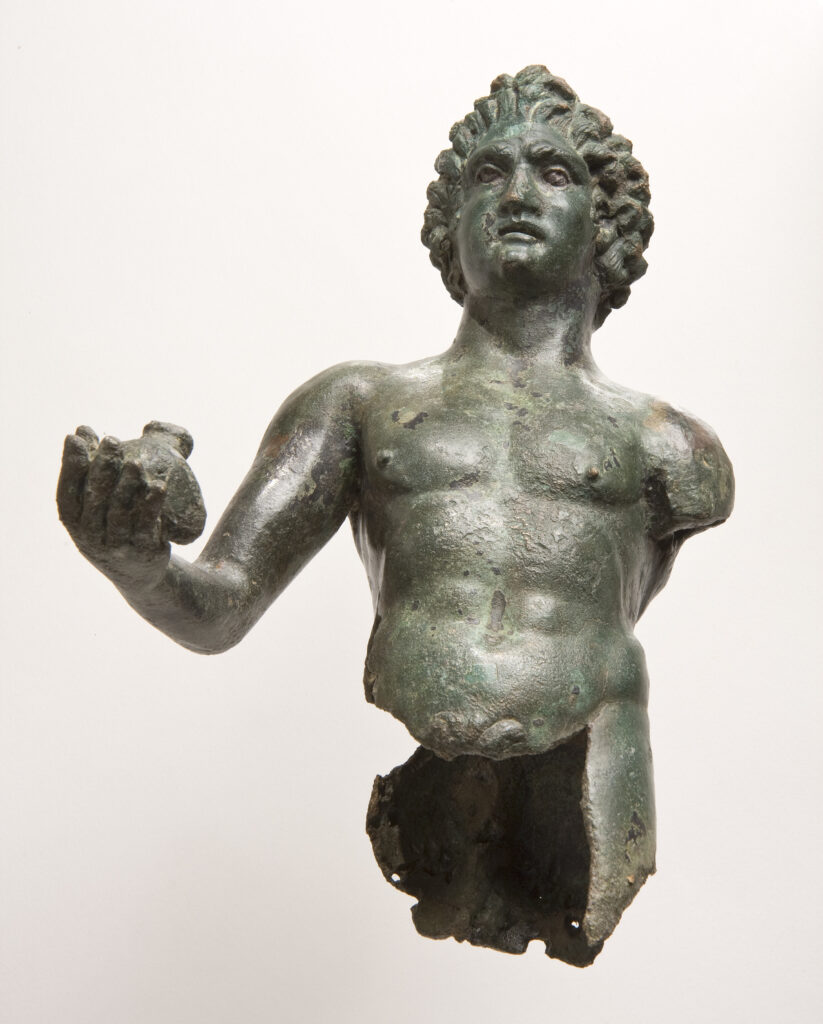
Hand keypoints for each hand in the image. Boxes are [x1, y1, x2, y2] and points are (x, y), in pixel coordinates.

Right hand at [57, 421, 205, 590]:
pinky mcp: (145, 550)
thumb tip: (84, 430)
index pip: (67, 493)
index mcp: (76, 525)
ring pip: (120, 511)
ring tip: (135, 461)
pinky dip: (152, 504)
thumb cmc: (115, 529)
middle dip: (103, 466)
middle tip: (112, 440)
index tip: (76, 438)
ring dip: (127, 484)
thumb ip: (92, 473)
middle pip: (95, 498)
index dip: (70, 465)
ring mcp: (118, 546)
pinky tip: (159, 486)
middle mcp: (92, 538)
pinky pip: (148, 525)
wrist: (140, 574)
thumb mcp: (97, 509)